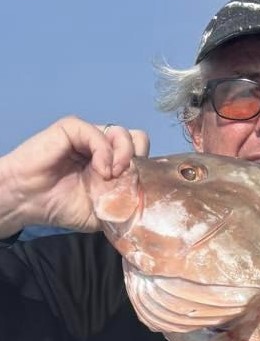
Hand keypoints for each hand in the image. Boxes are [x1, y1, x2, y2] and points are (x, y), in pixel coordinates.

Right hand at [0, 117, 148, 237]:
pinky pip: (100, 133)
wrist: (29, 201)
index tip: (138, 189)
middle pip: (138, 140)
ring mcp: (89, 137)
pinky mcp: (73, 129)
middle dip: (138, 160)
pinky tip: (101, 171)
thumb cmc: (64, 207)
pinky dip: (106, 152)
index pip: (143, 156)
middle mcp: (104, 148)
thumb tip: (149, 193)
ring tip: (111, 177)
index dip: (146, 170)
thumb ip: (127, 200)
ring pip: (124, 134)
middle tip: (126, 180)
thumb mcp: (106, 211)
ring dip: (124, 157)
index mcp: (113, 165)